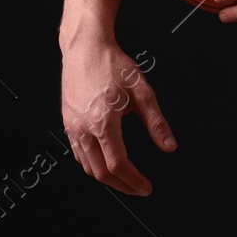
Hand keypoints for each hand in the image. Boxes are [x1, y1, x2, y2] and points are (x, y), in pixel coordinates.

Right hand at [59, 39, 175, 194]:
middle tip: (139, 189)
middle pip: (100, 172)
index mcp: (103, 122)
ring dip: (106, 178)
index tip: (147, 187)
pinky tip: (105, 163)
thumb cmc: (114, 65)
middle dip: (121, 185)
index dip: (134, 181)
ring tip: (125, 180)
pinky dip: (92, 165)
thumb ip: (156, 122)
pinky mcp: (67, 122)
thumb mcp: (142, 91)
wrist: (85, 48)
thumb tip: (169, 147)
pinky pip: (78, 153)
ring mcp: (72, 127)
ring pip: (87, 166)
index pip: (118, 165)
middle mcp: (83, 129)